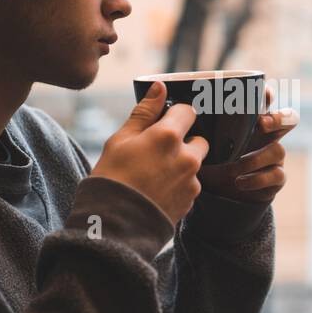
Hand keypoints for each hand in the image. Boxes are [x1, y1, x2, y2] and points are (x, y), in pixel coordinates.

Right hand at [90, 81, 207, 222]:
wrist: (114, 224)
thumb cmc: (112, 178)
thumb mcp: (121, 140)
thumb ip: (144, 112)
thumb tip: (159, 88)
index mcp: (169, 136)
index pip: (188, 111)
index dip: (175, 115)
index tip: (164, 122)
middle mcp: (187, 157)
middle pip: (199, 139)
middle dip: (184, 141)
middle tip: (159, 151)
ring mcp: (192, 181)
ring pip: (195, 164)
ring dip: (182, 164)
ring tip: (155, 175)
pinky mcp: (192, 201)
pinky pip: (191, 185)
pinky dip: (179, 184)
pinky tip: (158, 190)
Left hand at [197, 85, 298, 204]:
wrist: (219, 193)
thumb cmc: (210, 159)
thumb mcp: (201, 141)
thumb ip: (195, 125)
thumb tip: (173, 104)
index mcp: (251, 120)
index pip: (266, 101)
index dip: (268, 95)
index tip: (262, 94)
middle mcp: (267, 135)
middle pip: (289, 119)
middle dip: (279, 118)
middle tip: (261, 123)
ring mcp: (274, 157)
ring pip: (279, 150)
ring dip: (256, 158)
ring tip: (234, 167)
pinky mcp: (276, 178)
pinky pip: (277, 175)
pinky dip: (257, 179)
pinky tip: (239, 181)